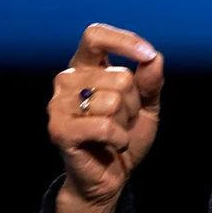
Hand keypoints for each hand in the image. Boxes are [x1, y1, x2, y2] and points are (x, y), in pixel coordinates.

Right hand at [47, 23, 163, 210]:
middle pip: (119, 76)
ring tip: (115, 133)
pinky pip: (103, 125)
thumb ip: (150, 81)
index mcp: (85, 67)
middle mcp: (67, 80)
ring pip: (112, 100)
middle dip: (133, 103)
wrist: (111, 177)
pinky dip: (118, 138)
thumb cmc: (124, 136)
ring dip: (125, 122)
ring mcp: (58, 104)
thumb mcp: (146, 106)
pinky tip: (113, 144)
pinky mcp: (59, 130)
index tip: (147, 55)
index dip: (123, 41)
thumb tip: (153, 58)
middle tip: (124, 120)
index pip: (95, 36)